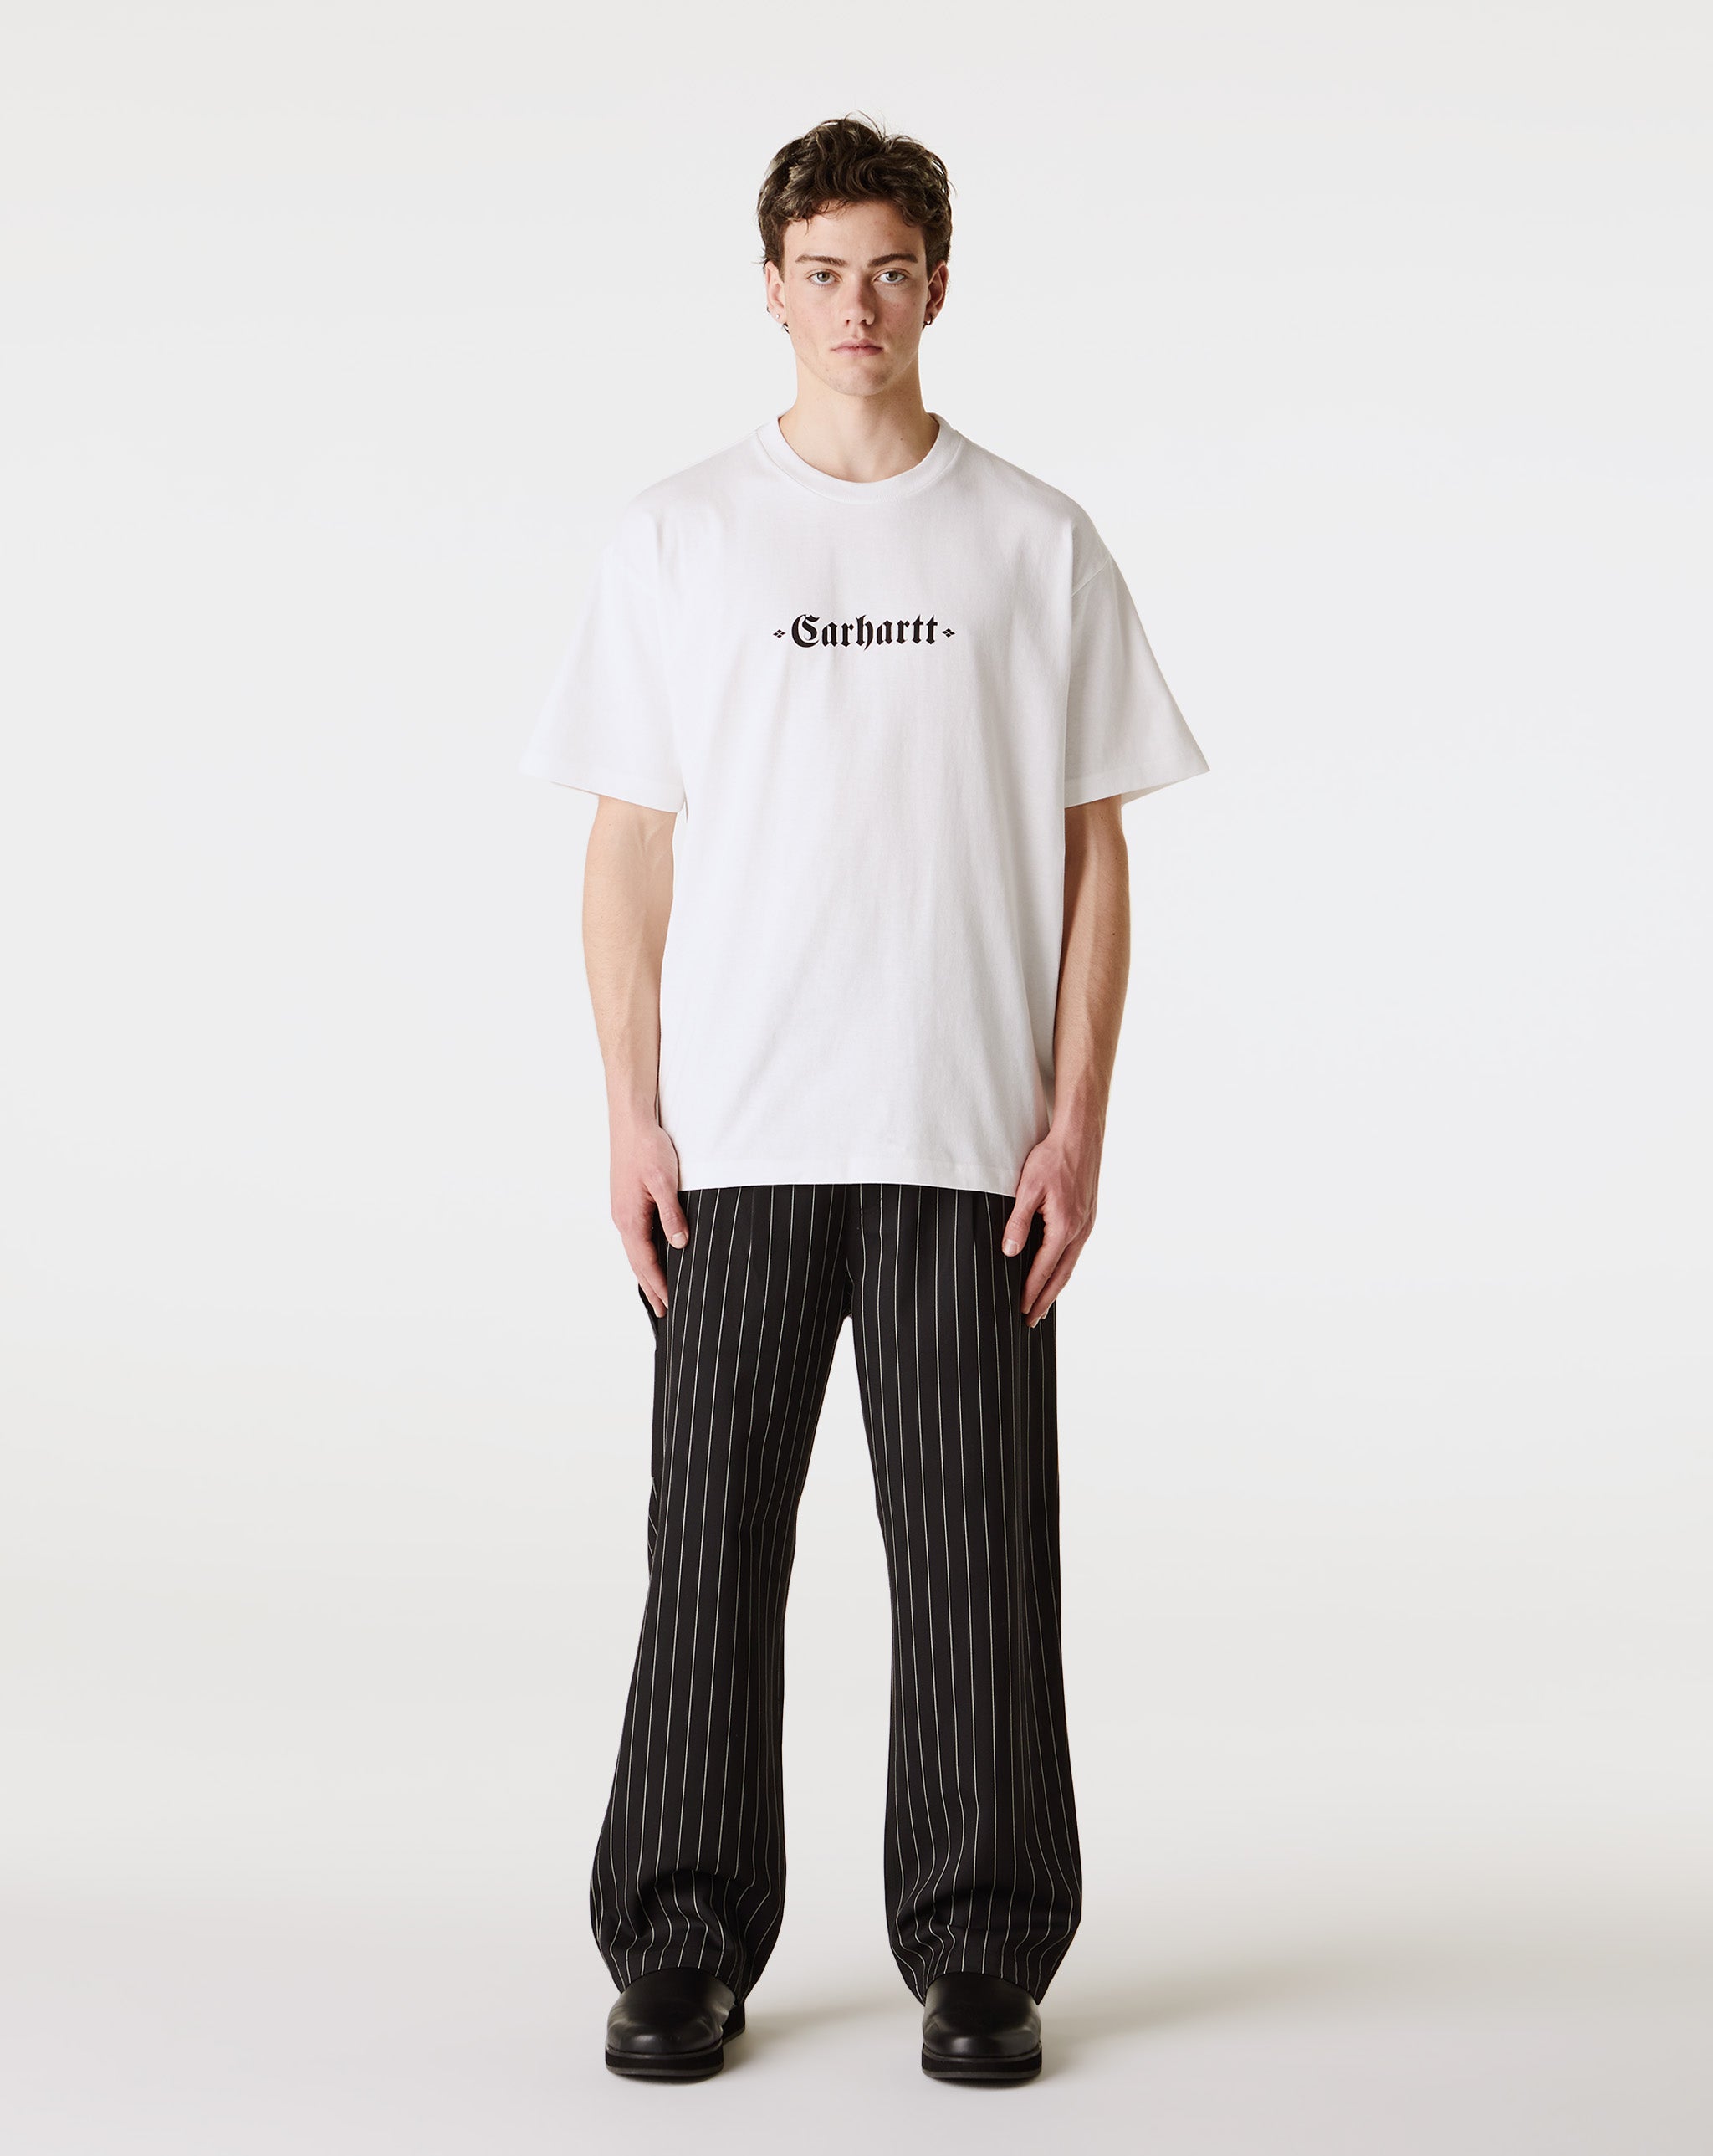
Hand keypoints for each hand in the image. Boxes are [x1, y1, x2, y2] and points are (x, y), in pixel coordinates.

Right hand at [611, 1115, 689, 1318]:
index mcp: (630, 1218)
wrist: (631, 1121)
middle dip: (651, 1288)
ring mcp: (623, 1210)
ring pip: (635, 1250)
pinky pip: (635, 1236)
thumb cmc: (648, 1147)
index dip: (659, 1285)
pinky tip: (651, 1256)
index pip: (646, 1263)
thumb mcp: (665, 1181)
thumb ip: (672, 1214)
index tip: (670, 1306)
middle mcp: (623, 1219)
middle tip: (664, 1312)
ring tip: (658, 1292)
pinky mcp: (627, 1201)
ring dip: (646, 1272)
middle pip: (637, 1263)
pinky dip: (643, 1254)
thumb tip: (679, 1245)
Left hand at [1001, 1117, 1101, 1326]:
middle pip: (1061, 1276)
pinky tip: (1056, 1272)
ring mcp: (1087, 1225)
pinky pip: (1075, 1252)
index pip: (1043, 1270)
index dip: (1031, 1292)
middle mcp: (1079, 1231)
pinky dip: (1064, 1269)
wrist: (1081, 1136)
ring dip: (1056, 1287)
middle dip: (1045, 1300)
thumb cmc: (1052, 1158)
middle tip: (1031, 1321)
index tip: (1020, 1311)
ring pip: (1070, 1265)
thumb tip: (1010, 1251)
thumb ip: (1018, 1221)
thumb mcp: (1028, 1187)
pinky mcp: (1088, 1217)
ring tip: (1043, 1305)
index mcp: (1064, 1228)